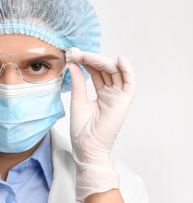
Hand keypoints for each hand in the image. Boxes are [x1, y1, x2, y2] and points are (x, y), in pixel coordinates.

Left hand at [68, 49, 135, 200]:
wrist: (86, 149)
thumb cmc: (82, 131)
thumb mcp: (77, 101)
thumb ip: (77, 82)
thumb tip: (73, 64)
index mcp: (101, 94)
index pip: (96, 72)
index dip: (86, 62)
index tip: (73, 54)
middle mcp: (111, 94)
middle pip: (105, 70)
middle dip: (91, 59)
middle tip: (77, 54)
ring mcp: (118, 97)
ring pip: (115, 73)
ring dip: (102, 62)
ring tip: (87, 56)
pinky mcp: (124, 102)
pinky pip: (129, 83)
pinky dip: (127, 70)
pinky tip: (119, 60)